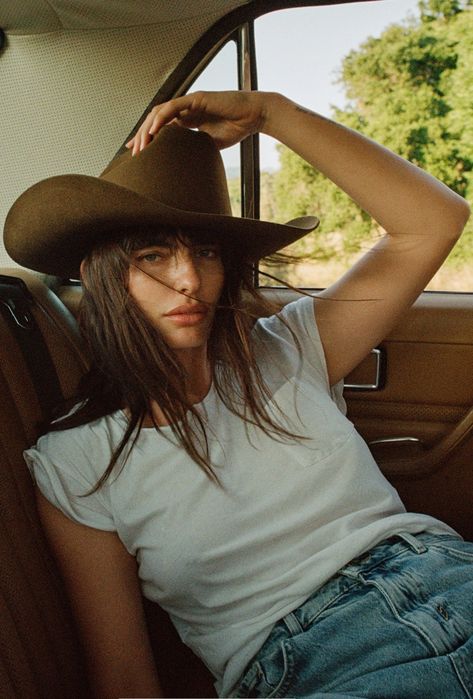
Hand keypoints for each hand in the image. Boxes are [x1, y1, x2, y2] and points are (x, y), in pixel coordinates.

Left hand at [126, 90, 270, 154]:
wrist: (253, 116)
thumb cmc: (237, 128)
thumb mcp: (211, 145)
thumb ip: (196, 151)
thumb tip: (186, 168)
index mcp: (187, 120)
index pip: (161, 128)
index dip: (147, 139)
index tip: (135, 152)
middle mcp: (185, 110)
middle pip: (156, 121)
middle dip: (143, 136)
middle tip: (135, 153)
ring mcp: (189, 103)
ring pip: (160, 113)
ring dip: (148, 129)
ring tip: (141, 145)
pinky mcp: (196, 99)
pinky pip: (173, 108)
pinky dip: (162, 118)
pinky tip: (154, 131)